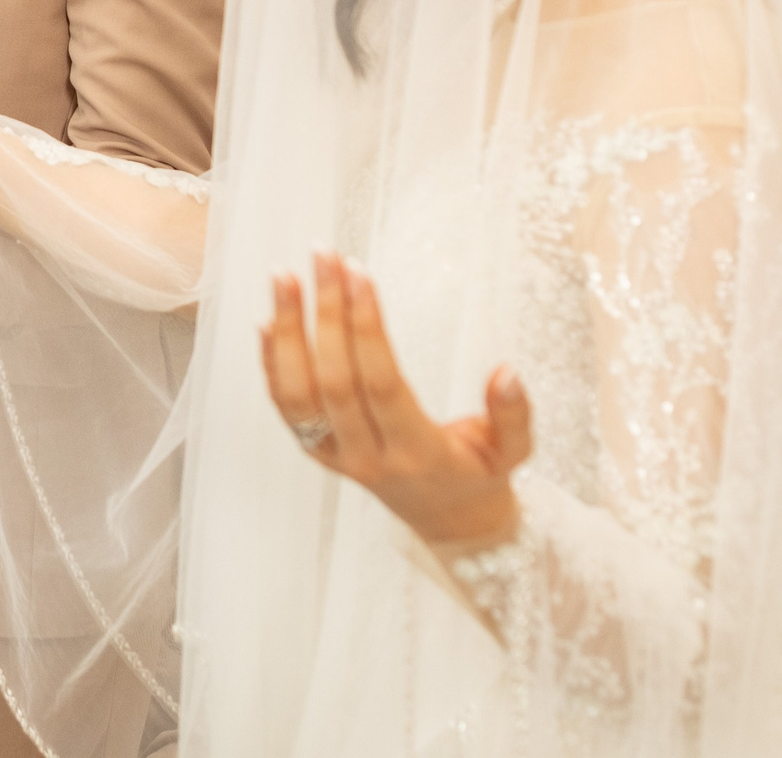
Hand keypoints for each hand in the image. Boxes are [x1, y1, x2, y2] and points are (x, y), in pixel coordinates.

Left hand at [260, 255, 529, 547]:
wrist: (449, 523)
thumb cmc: (479, 477)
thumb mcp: (513, 455)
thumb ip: (513, 417)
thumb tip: (507, 372)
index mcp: (417, 454)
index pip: (381, 382)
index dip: (366, 327)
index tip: (359, 274)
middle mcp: (368, 457)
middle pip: (335, 380)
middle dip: (326, 312)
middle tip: (324, 256)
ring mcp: (337, 458)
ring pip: (298, 394)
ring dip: (288, 332)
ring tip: (284, 277)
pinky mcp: (318, 453)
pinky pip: (285, 408)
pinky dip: (271, 364)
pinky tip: (268, 319)